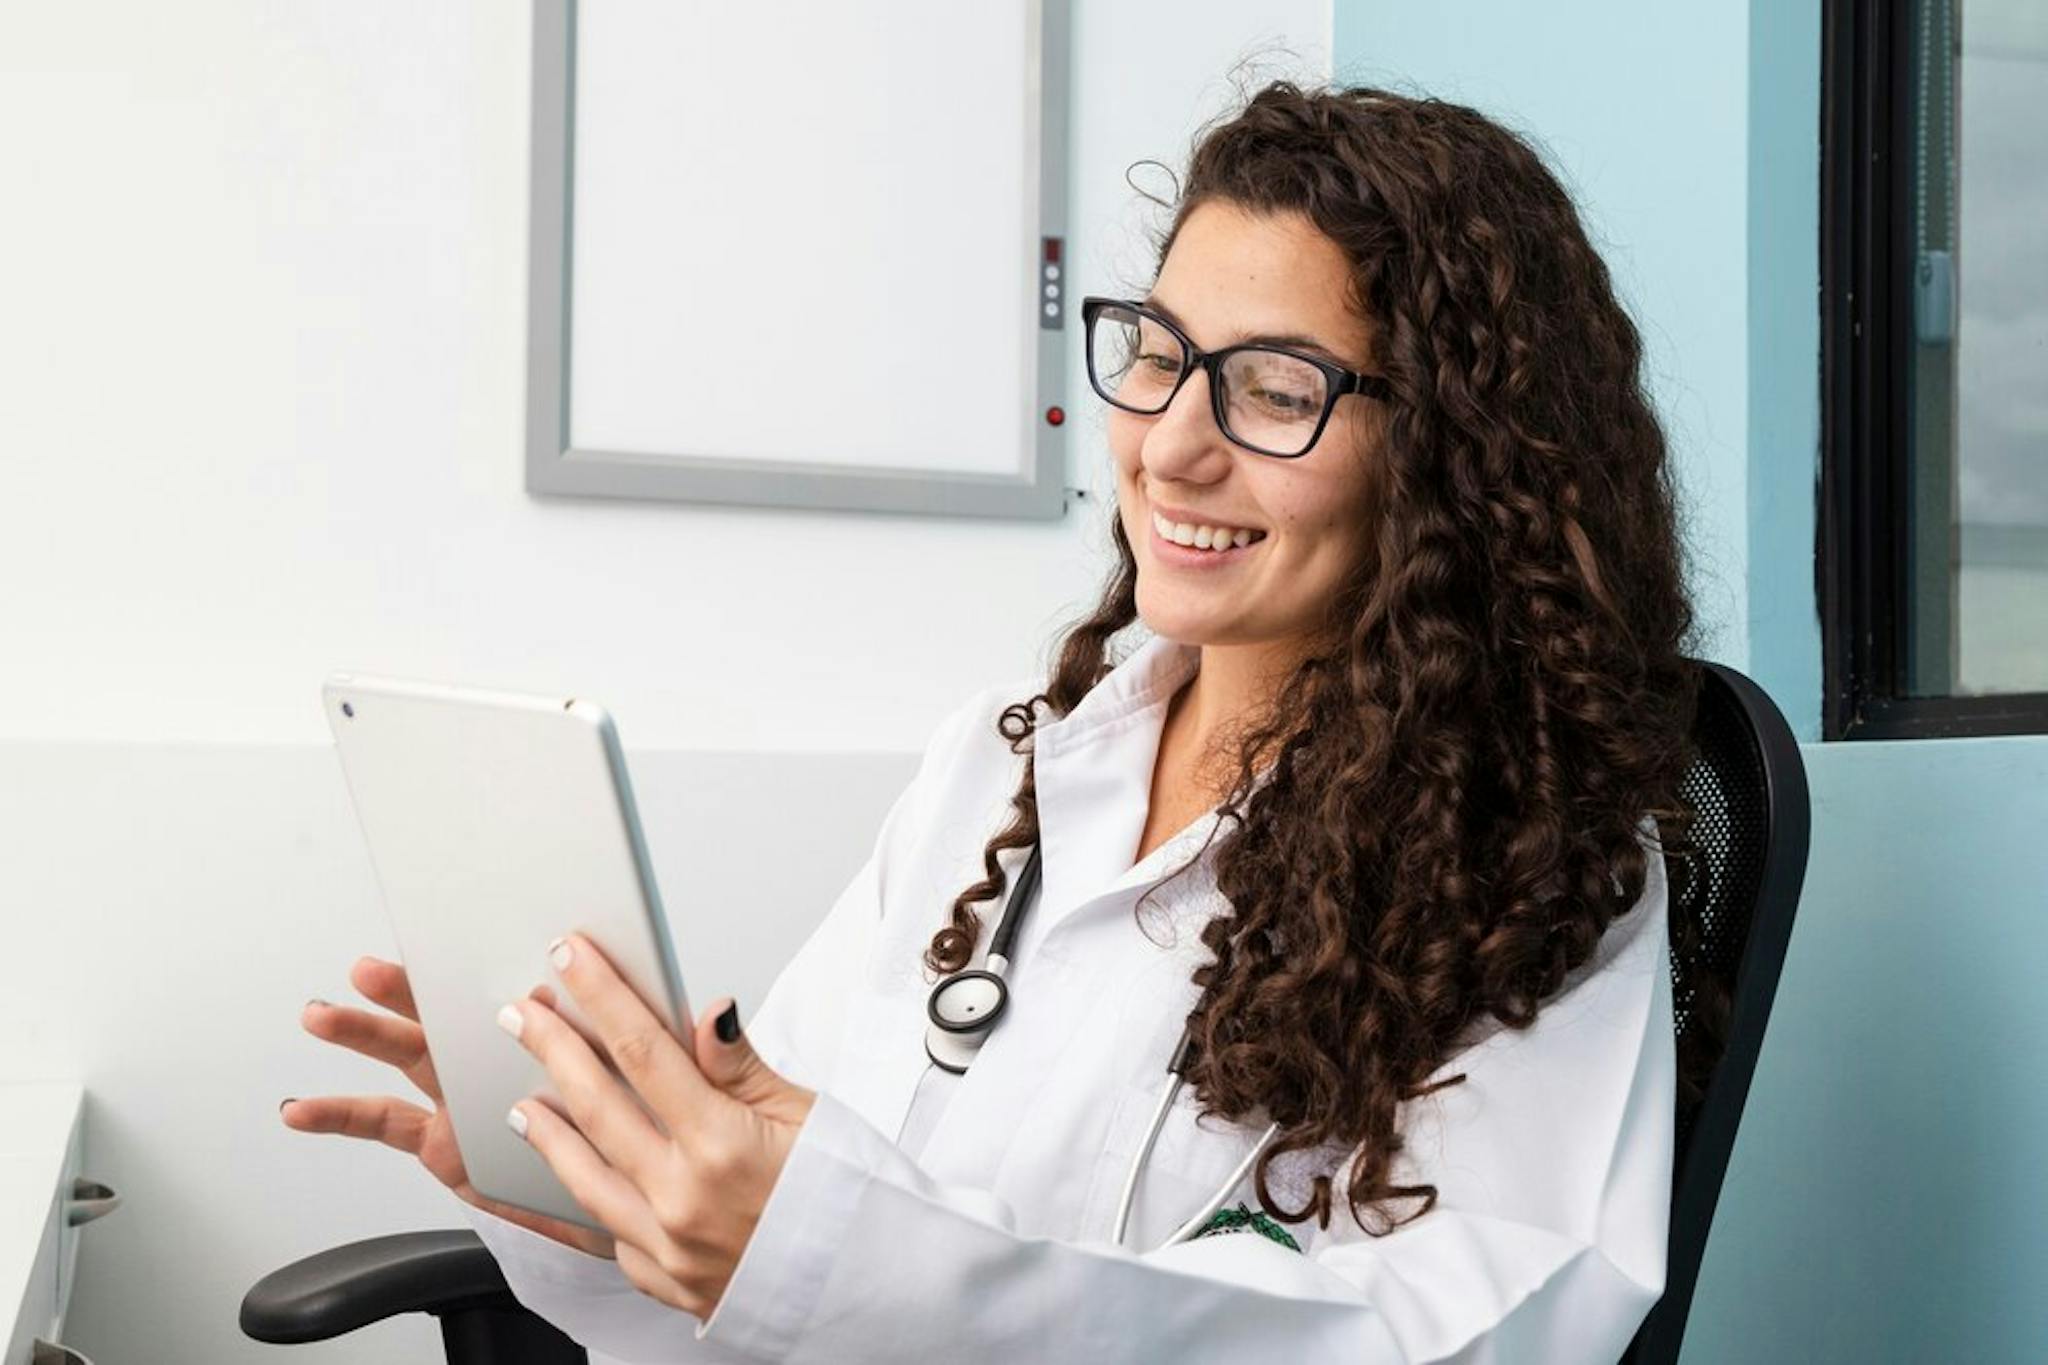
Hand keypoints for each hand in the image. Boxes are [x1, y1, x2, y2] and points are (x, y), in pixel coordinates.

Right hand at [283, 955, 614, 1258]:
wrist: (629, 1199)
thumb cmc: (636, 1130)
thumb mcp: (638, 1081)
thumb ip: (621, 1040)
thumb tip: (590, 996)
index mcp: (543, 1030)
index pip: (502, 984)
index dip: (474, 961)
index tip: (444, 935)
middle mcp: (495, 1057)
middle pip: (444, 1012)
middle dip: (405, 991)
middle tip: (369, 971)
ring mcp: (463, 1096)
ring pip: (406, 1052)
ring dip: (361, 1033)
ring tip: (319, 1016)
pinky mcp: (441, 1140)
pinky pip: (382, 1121)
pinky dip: (338, 1113)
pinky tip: (299, 1108)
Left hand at [498, 932, 816, 1320]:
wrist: (873, 1286)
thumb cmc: (851, 1202)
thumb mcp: (809, 1116)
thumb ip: (741, 1068)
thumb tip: (705, 1014)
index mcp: (723, 1147)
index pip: (644, 1052)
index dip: (601, 997)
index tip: (571, 958)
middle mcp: (684, 1200)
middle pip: (598, 1107)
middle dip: (552, 1049)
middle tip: (522, 1013)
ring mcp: (668, 1248)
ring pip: (584, 1178)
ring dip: (547, 1132)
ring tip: (523, 1101)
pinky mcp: (665, 1283)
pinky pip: (608, 1236)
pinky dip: (583, 1202)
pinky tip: (572, 1177)